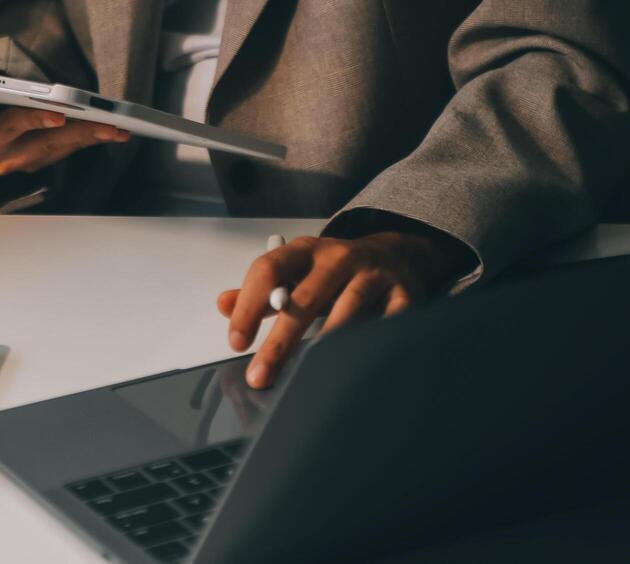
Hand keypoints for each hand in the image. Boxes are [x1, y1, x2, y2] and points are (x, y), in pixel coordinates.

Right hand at [0, 44, 127, 175]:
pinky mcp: (32, 163)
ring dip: (77, 134)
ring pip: (44, 146)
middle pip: (9, 131)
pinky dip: (87, 140)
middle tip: (60, 112)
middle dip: (36, 121)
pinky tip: (111, 130)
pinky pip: (62, 151)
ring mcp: (7, 160)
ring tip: (107, 124)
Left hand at [217, 231, 471, 389]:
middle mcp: (339, 257)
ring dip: (323, 349)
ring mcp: (374, 275)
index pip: (269, 271)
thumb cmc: (335, 271)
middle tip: (260, 376)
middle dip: (279, 343)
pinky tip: (353, 370)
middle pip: (304, 300)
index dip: (250, 306)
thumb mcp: (297, 272)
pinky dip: (369, 348)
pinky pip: (386, 326)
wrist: (397, 255)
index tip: (236, 341)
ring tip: (304, 379)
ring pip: (346, 314)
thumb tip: (223, 305)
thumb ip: (261, 291)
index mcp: (305, 250)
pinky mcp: (406, 295)